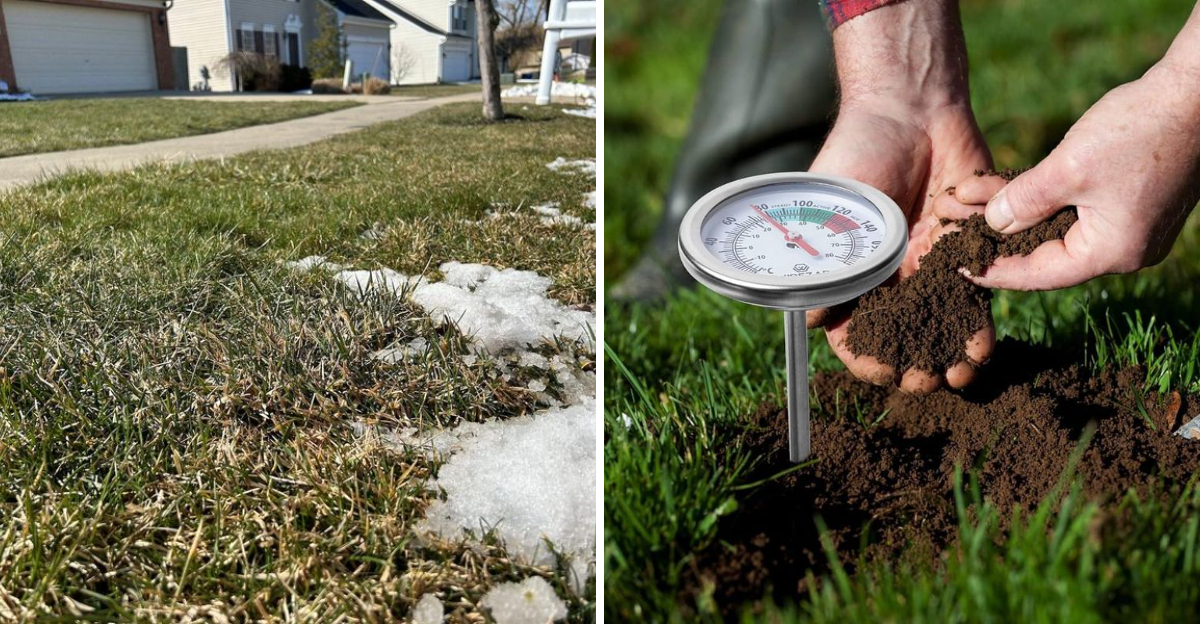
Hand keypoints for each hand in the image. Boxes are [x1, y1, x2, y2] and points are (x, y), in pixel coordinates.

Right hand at [806, 0, 995, 393]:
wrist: (909, 108)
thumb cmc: (857, 152)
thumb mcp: (834, 208)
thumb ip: (830, 263)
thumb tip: (814, 320)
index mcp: (852, 270)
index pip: (853, 328)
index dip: (863, 357)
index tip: (879, 372)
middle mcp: (890, 273)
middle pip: (901, 334)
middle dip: (913, 365)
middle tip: (925, 383)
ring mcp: (929, 261)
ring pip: (941, 320)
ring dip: (950, 351)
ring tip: (962, 374)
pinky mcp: (967, 244)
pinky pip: (976, 290)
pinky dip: (978, 320)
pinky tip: (983, 343)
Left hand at [934, 65, 1199, 289]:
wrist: (1196, 91)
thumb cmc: (1138, 130)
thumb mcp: (1068, 169)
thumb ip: (1024, 202)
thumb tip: (991, 225)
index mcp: (1113, 252)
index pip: (1040, 274)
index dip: (994, 270)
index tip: (957, 266)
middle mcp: (1125, 248)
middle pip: (1045, 251)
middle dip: (996, 236)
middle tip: (952, 232)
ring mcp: (1130, 225)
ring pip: (1056, 226)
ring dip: (1013, 211)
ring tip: (968, 202)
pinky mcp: (1130, 201)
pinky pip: (1074, 208)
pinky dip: (1040, 198)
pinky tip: (1003, 189)